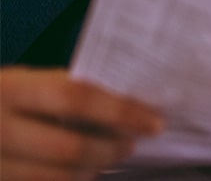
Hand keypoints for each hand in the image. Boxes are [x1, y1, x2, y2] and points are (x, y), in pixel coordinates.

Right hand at [0, 67, 162, 179]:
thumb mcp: (19, 82)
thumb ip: (59, 92)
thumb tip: (122, 103)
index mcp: (8, 89)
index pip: (75, 97)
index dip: (120, 111)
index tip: (153, 120)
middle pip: (69, 148)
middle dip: (109, 149)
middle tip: (129, 144)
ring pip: (56, 179)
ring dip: (91, 171)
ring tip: (104, 160)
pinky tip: (78, 173)